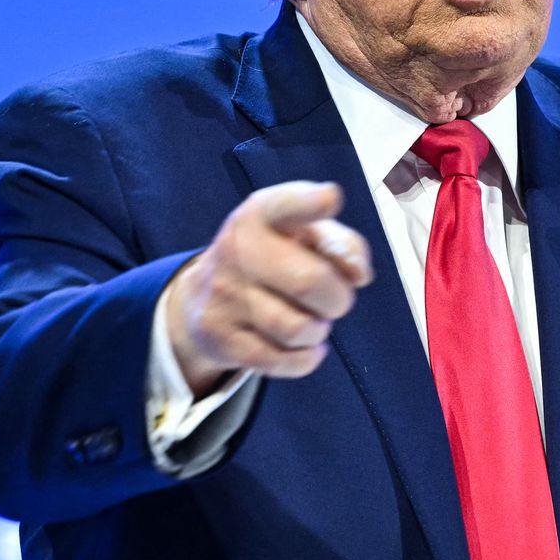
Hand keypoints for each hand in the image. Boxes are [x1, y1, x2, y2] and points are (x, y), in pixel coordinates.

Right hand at [165, 181, 373, 393]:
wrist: (200, 299)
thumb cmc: (273, 259)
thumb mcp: (303, 236)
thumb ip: (343, 245)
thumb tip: (359, 275)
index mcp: (261, 215)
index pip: (285, 204)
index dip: (311, 202)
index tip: (331, 199)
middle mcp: (238, 250)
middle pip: (310, 282)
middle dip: (338, 298)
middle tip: (335, 299)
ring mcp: (225, 296)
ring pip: (298, 328)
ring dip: (319, 330)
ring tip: (313, 321)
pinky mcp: (222, 338)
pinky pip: (281, 361)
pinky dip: (305, 358)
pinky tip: (305, 346)